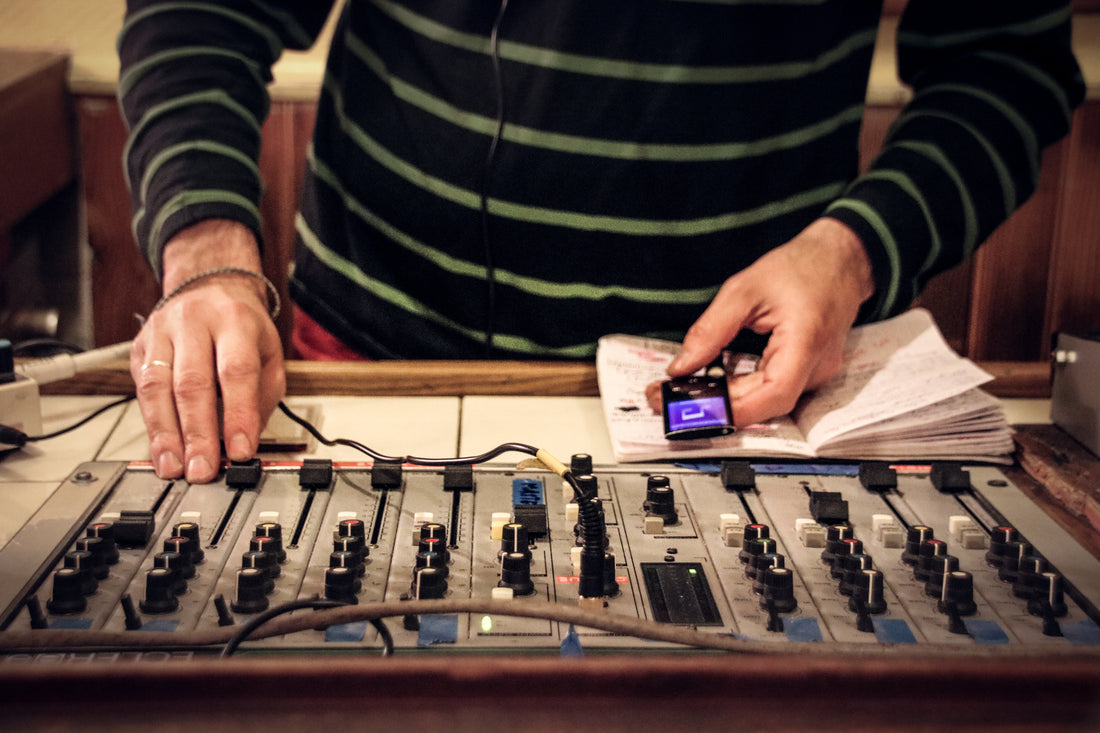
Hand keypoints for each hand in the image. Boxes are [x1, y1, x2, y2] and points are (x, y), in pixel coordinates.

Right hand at [130, 220, 285, 482]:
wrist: (208, 286)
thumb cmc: (242, 327)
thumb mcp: (269, 353)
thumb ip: (261, 396)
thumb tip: (244, 444)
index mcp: (235, 320)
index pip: (236, 371)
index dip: (237, 414)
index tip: (240, 451)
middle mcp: (195, 321)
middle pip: (192, 382)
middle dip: (198, 433)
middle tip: (202, 470)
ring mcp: (162, 333)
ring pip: (158, 388)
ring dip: (166, 435)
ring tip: (175, 469)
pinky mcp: (139, 347)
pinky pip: (141, 390)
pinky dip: (151, 425)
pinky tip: (160, 450)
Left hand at [667, 217, 873, 426]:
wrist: (840, 259)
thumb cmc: (801, 267)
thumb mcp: (744, 289)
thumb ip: (711, 330)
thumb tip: (681, 367)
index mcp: (807, 342)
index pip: (774, 394)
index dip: (735, 409)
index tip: (696, 409)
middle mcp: (817, 366)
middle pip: (765, 403)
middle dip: (717, 406)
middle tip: (669, 399)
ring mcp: (815, 373)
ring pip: (767, 402)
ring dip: (727, 400)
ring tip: (685, 390)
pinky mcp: (807, 372)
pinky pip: (771, 390)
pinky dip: (741, 389)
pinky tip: (715, 381)